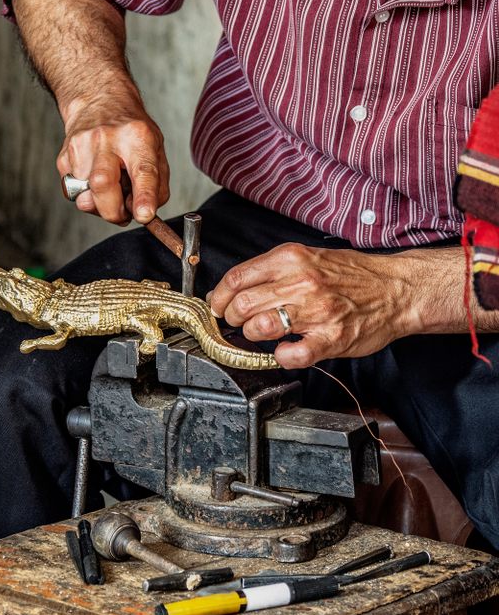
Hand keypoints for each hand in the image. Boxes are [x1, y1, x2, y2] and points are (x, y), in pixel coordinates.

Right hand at [56, 91, 169, 225]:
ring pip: (86, 196)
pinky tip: (94, 177)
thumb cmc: (131, 131)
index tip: (144, 215)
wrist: (98, 101)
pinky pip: (74, 194)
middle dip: (112, 211)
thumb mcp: (156, 151)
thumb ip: (156, 186)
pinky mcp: (64, 158)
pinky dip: (87, 195)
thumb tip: (140, 214)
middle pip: (102, 184)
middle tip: (123, 214)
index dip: (144, 197)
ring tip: (110, 184)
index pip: (142, 171)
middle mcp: (107, 139)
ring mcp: (81, 147)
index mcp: (137, 137)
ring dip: (101, 203)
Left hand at [208, 243, 417, 368]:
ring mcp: (316, 312)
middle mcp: (301, 283)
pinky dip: (281, 356)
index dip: (219, 297)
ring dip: (251, 336)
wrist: (398, 289)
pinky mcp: (330, 339)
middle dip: (231, 319)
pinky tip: (285, 350)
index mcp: (291, 259)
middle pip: (242, 306)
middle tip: (236, 323)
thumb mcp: (308, 257)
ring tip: (260, 334)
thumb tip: (233, 289)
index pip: (237, 279)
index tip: (217, 307)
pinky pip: (291, 355)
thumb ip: (272, 271)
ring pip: (259, 328)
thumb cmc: (351, 275)